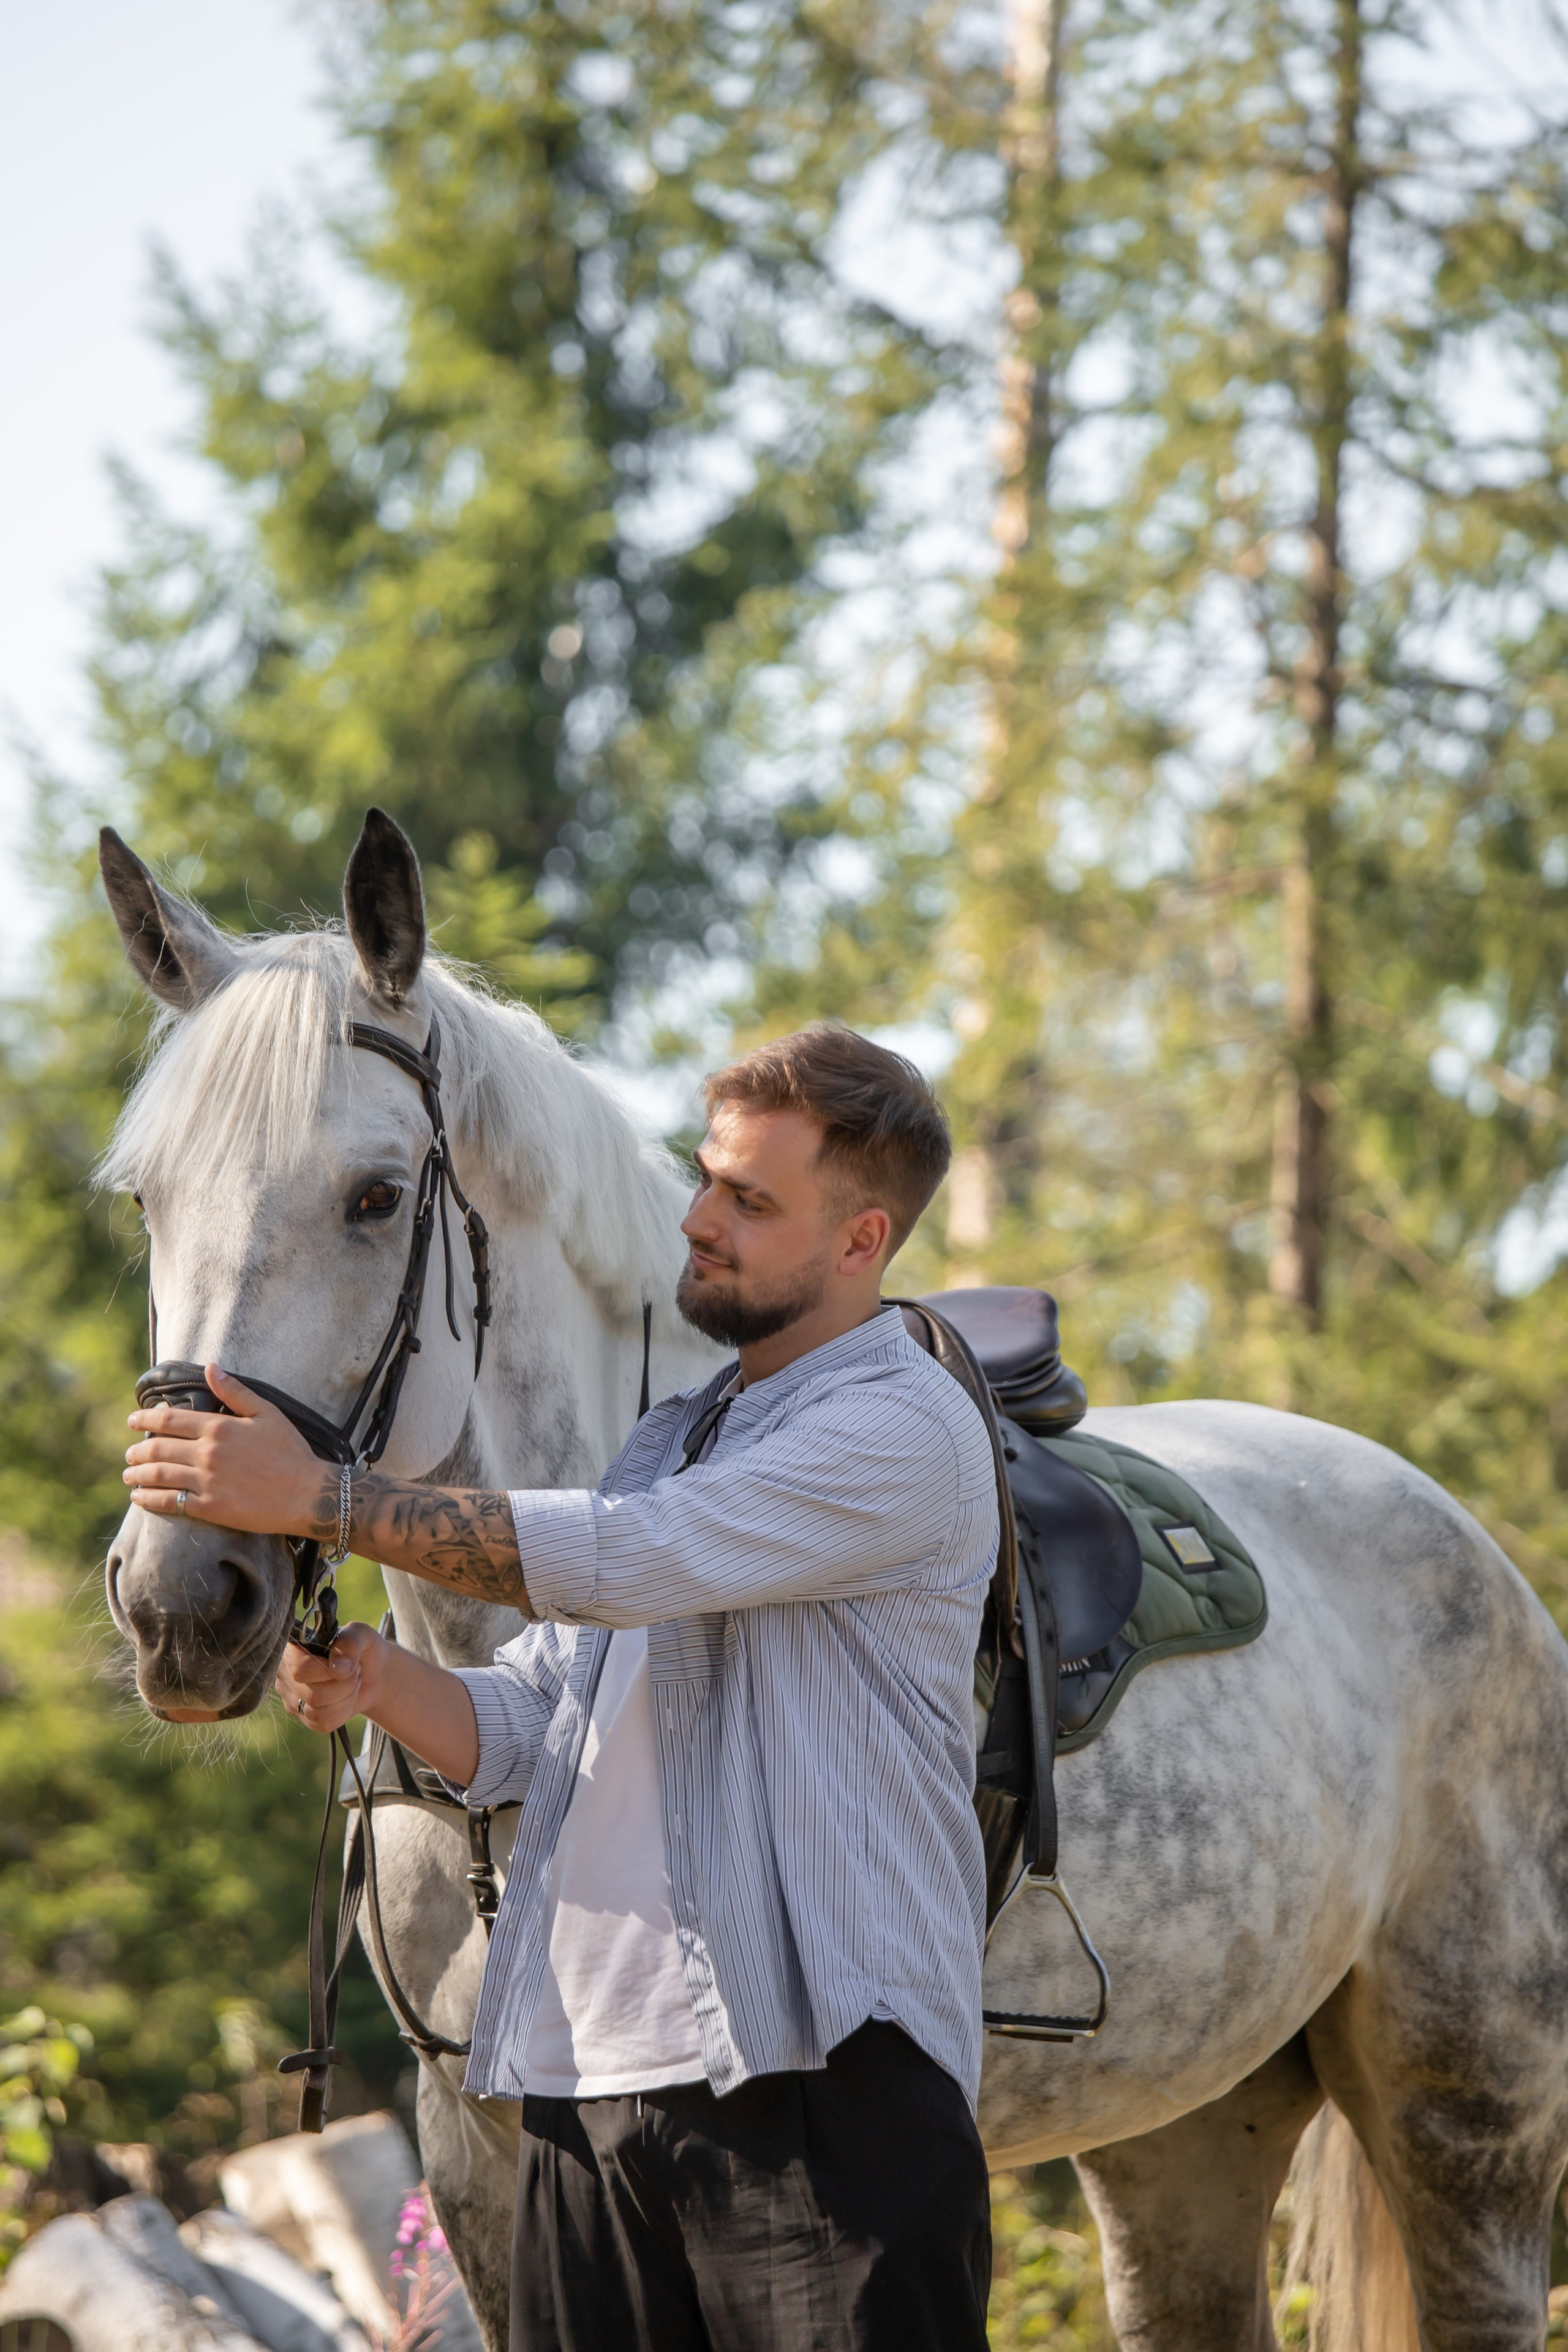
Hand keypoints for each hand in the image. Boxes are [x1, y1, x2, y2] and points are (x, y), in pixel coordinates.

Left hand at [124, 1363, 329, 1537]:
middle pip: (158, 1448)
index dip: (146, 1419)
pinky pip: (170, 1502)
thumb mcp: (267, 1413)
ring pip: (159, 1475)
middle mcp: (208, 1452)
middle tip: (128, 1454)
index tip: (132, 1421)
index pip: (170, 1419)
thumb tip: (211, 1367)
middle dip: (137, 1450)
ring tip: (128, 1476)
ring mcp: (207, 1481)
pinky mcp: (210, 1507)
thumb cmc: (291, 1451)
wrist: (308, 1493)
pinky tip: (139, 1498)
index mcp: (220, 1426)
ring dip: (137, 1474)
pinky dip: (149, 1499)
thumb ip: (236, 1391)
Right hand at [277, 1621, 385, 1734]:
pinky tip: (346, 1699)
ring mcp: (292, 1697)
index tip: (347, 1665)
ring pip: (317, 1713)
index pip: (299, 1669)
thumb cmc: (360, 1649)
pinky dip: (343, 1713)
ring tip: (351, 1685)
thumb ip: (350, 1644)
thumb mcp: (362, 1635)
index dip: (327, 1671)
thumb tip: (340, 1669)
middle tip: (354, 1673)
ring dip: (346, 1699)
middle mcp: (285, 1674)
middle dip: (345, 1686)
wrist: (370, 1673)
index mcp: (293, 1648)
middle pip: (312, 1695)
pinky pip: (322, 1724)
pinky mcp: (302, 1716)